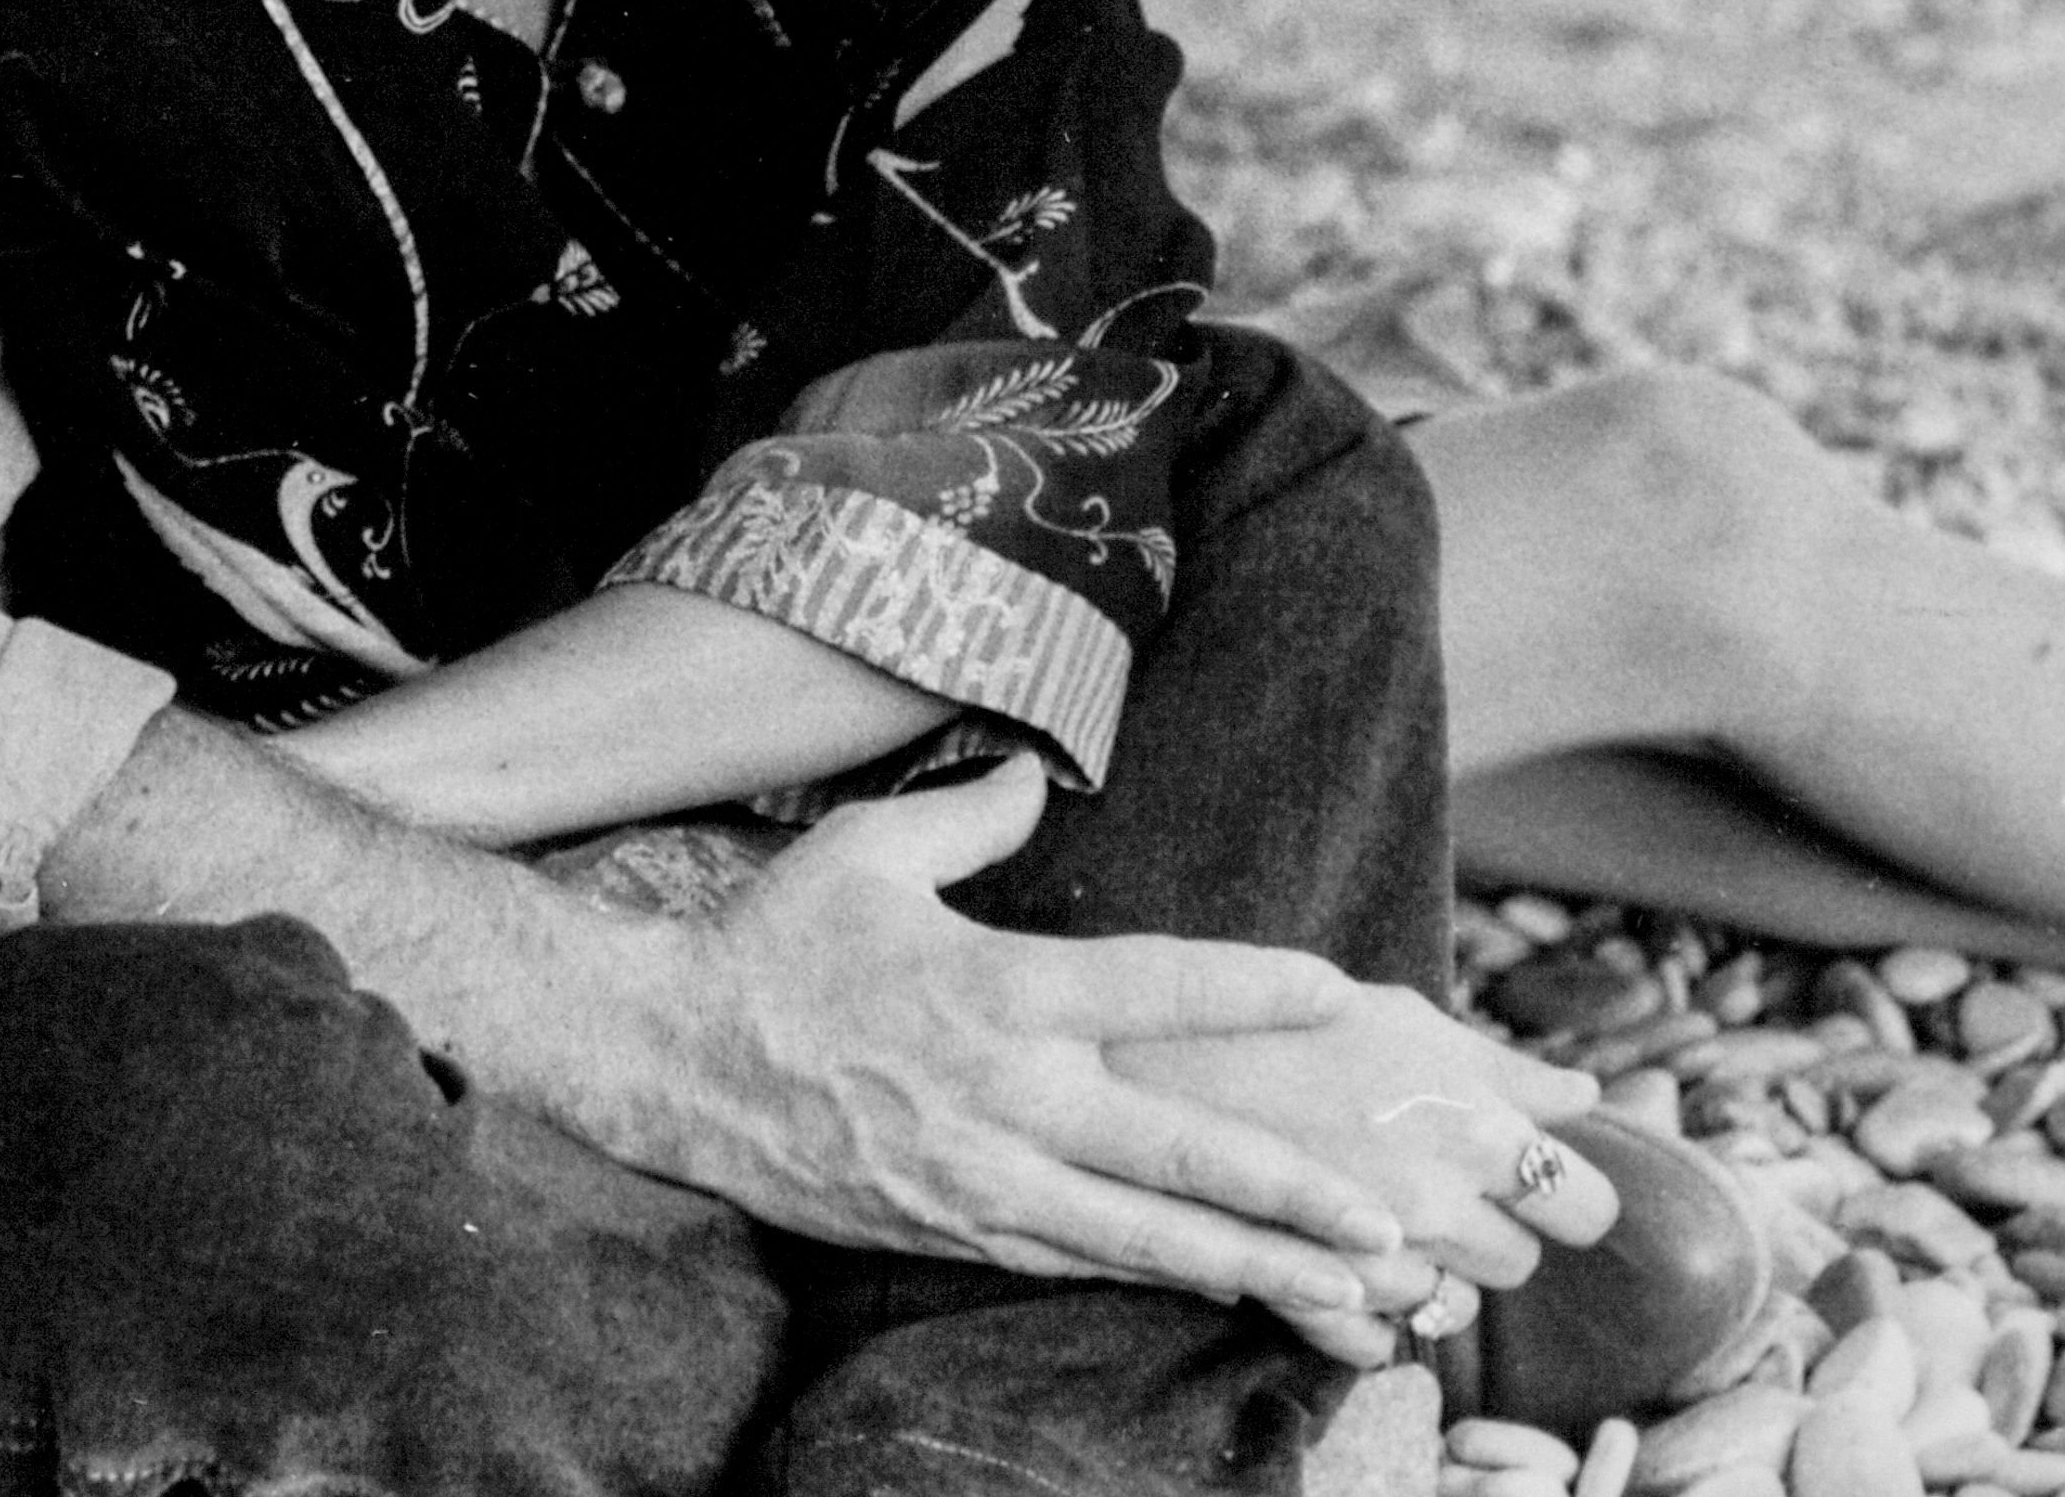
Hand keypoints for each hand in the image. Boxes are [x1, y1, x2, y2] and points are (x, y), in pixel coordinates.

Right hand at [618, 760, 1404, 1322]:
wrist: (675, 1063)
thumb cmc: (775, 944)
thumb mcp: (866, 851)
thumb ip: (967, 817)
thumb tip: (1033, 772)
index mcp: (997, 991)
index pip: (1154, 985)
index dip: (1252, 986)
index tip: (1340, 990)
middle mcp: (1005, 1098)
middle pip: (1177, 1152)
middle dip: (1292, 1191)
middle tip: (1388, 1217)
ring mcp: (983, 1181)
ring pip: (1145, 1238)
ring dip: (1255, 1265)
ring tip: (1352, 1291)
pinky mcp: (956, 1233)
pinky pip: (1080, 1265)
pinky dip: (1161, 1281)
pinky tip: (1231, 1292)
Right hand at [1115, 994, 1612, 1366]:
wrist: (1143, 1059)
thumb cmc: (1275, 1019)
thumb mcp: (1396, 1013)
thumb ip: (1500, 1065)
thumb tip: (1584, 1094)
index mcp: (1470, 1127)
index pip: (1583, 1206)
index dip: (1561, 1192)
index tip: (1527, 1176)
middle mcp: (1433, 1204)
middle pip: (1517, 1264)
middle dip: (1489, 1228)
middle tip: (1434, 1181)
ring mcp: (1370, 1263)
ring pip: (1449, 1308)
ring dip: (1429, 1272)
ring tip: (1374, 1212)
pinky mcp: (1309, 1304)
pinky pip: (1380, 1345)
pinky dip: (1370, 1318)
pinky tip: (1340, 1262)